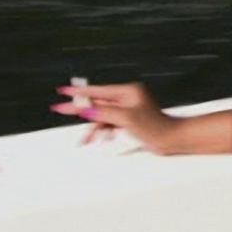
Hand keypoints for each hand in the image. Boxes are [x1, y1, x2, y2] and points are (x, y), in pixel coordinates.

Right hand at [51, 82, 179, 153]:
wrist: (171, 139)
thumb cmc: (155, 126)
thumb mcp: (125, 118)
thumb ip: (103, 112)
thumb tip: (85, 109)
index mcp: (128, 91)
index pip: (98, 91)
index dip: (79, 92)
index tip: (62, 91)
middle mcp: (127, 98)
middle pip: (98, 103)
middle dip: (83, 112)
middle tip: (59, 110)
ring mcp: (128, 109)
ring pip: (103, 116)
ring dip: (94, 128)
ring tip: (85, 141)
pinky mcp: (130, 120)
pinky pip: (110, 123)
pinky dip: (104, 131)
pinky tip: (103, 139)